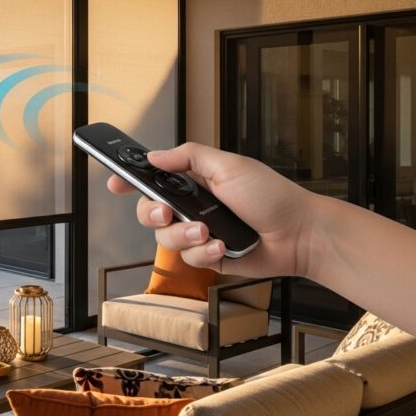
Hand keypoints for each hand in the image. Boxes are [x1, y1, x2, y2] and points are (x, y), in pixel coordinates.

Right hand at [106, 142, 316, 276]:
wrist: (299, 234)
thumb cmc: (271, 196)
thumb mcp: (229, 166)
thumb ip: (188, 157)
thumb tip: (154, 156)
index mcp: (194, 181)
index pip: (153, 179)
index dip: (131, 182)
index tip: (116, 184)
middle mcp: (192, 206)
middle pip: (149, 212)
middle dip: (151, 214)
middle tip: (166, 213)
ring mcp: (198, 232)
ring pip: (165, 239)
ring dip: (184, 236)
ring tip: (209, 232)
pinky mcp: (208, 256)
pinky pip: (188, 259)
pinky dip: (204, 252)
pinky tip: (224, 246)